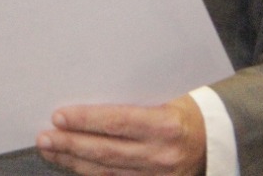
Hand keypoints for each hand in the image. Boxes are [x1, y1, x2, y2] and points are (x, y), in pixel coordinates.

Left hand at [36, 94, 205, 175]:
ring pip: (106, 172)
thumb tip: (91, 94)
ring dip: (74, 162)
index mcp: (165, 125)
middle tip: (44, 137)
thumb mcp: (167, 98)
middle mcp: (161, 154)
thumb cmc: (188, 110)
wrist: (218, 140)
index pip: (117, 122)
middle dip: (71, 145)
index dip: (85, 120)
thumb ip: (133, 102)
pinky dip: (92, 175)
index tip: (58, 116)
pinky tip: (72, 166)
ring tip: (50, 151)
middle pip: (106, 152)